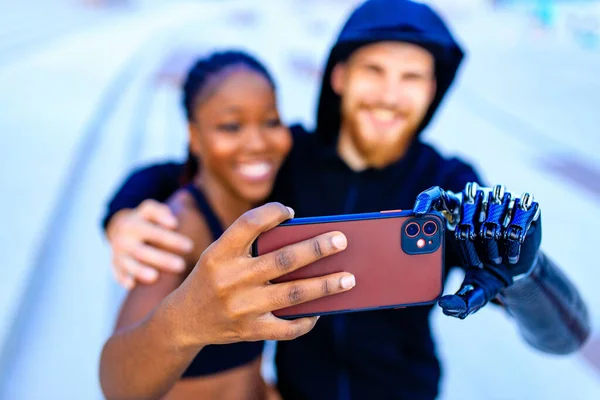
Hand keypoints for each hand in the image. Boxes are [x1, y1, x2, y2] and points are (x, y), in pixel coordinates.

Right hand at [106, 199, 193, 288]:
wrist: (118, 228)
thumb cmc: (145, 220)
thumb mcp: (149, 210)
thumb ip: (161, 212)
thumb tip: (173, 223)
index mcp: (135, 224)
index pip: (154, 232)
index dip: (171, 239)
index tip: (190, 246)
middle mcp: (124, 239)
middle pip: (142, 251)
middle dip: (162, 259)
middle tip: (182, 266)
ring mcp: (118, 253)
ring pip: (128, 263)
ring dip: (140, 270)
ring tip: (155, 277)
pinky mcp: (116, 266)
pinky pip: (117, 273)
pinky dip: (123, 279)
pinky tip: (132, 285)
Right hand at [169, 203, 355, 348]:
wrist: (183, 321)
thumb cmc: (211, 279)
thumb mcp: (219, 255)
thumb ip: (250, 246)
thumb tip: (305, 244)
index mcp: (219, 253)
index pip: (249, 224)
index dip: (271, 213)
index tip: (290, 211)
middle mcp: (230, 279)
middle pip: (283, 260)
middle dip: (317, 249)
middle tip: (342, 240)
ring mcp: (241, 308)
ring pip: (293, 294)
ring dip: (325, 286)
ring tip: (349, 278)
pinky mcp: (249, 331)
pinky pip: (286, 327)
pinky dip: (307, 320)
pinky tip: (322, 309)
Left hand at [413, 183, 541, 318]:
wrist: (519, 269)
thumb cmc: (488, 273)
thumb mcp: (474, 289)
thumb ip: (461, 301)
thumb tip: (446, 306)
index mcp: (452, 213)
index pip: (434, 196)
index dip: (424, 201)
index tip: (418, 214)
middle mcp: (475, 200)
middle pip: (466, 206)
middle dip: (471, 236)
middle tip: (478, 262)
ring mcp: (500, 198)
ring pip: (492, 209)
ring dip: (494, 240)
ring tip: (496, 260)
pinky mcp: (524, 203)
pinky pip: (518, 213)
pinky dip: (514, 237)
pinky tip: (511, 255)